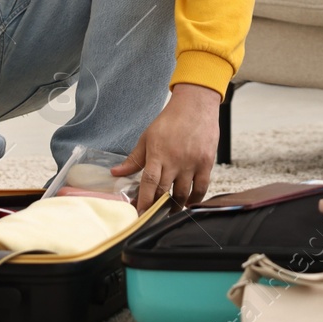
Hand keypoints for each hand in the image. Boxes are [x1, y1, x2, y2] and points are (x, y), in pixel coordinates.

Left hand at [110, 82, 221, 211]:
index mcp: (157, 153)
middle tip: (152, 216)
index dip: (143, 201)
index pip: (148, 182)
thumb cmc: (171, 120)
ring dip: (175, 206)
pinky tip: (187, 203)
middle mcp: (175, 160)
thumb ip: (134, 159)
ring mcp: (192, 162)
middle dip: (157, 207)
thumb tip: (116, 173)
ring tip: (169, 211)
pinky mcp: (206, 163)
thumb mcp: (147, 137)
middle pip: (164, 191)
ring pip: (183, 193)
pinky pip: (201, 187)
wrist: (196, 105)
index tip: (139, 214)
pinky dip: (194, 199)